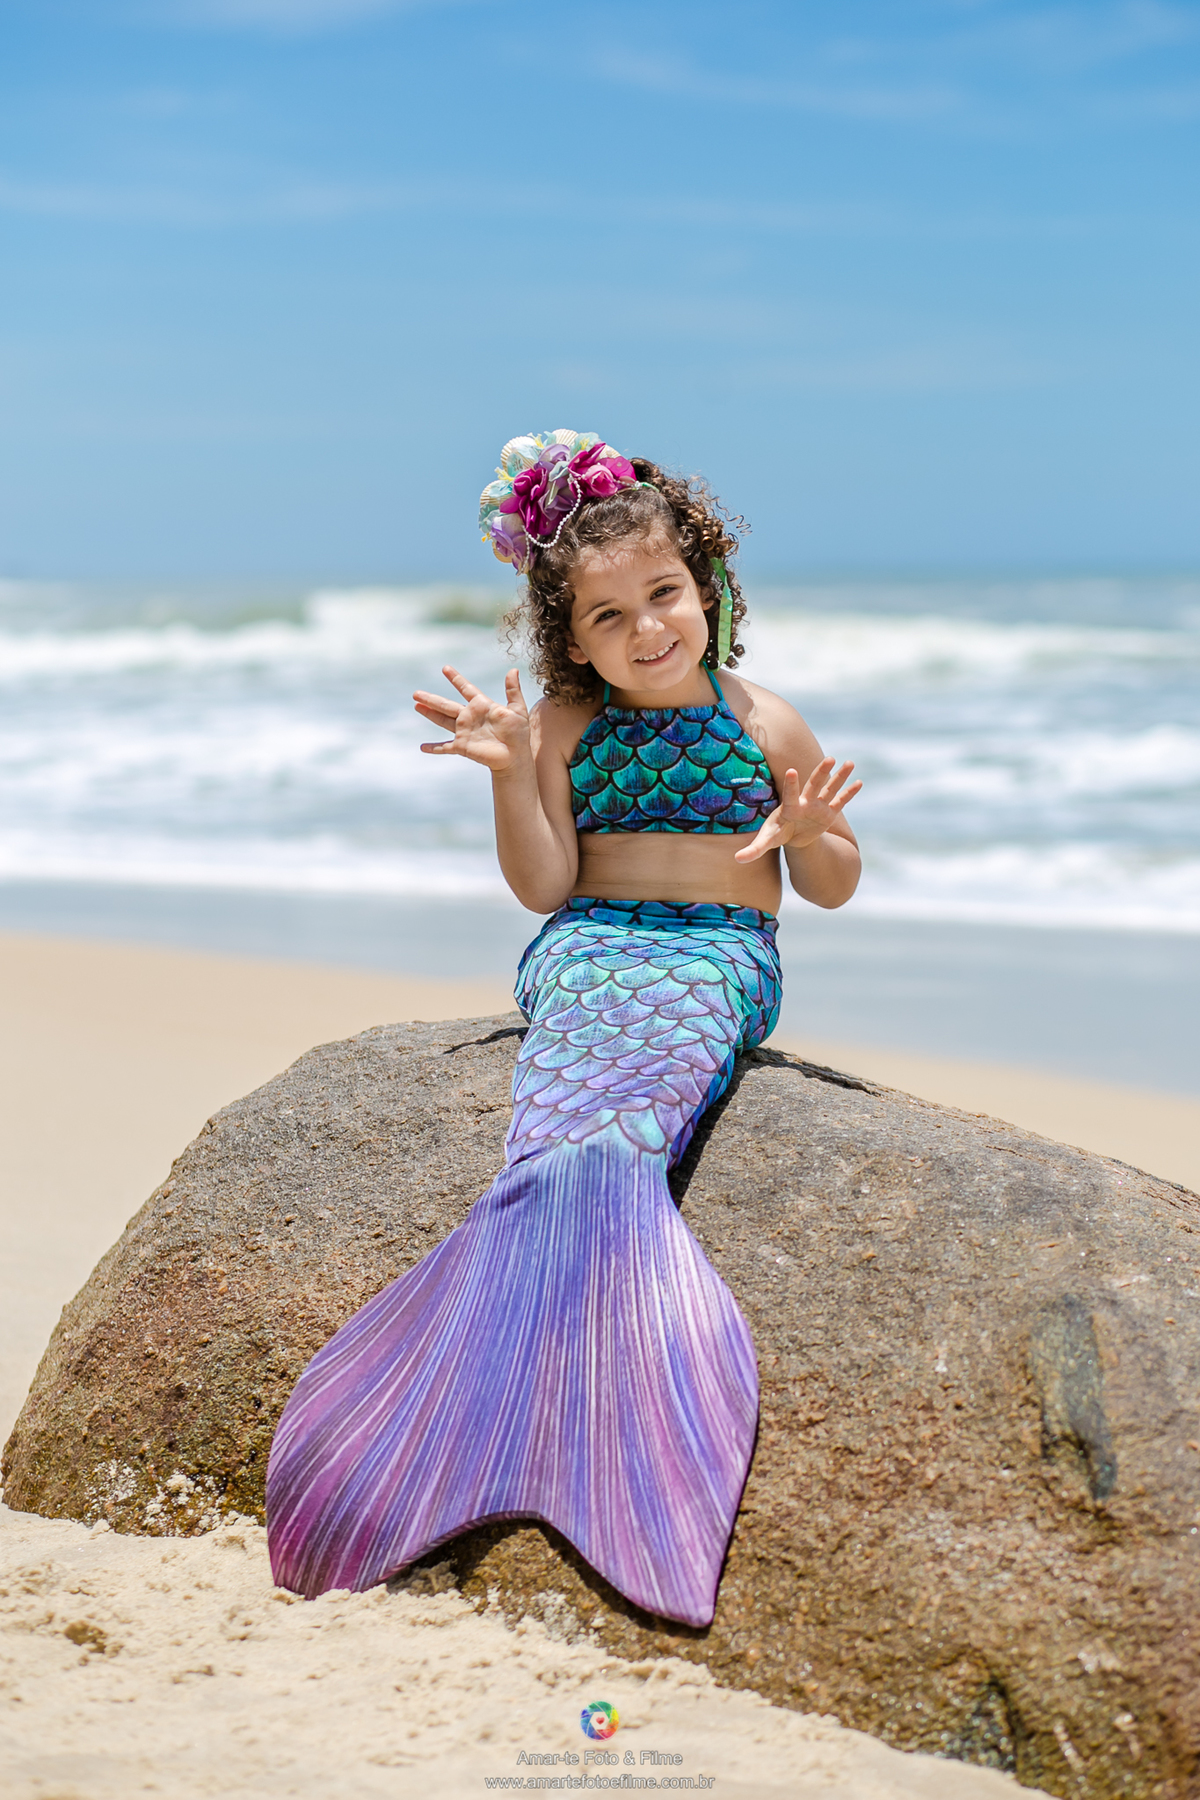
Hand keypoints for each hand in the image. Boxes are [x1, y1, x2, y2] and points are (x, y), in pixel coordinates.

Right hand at [414, 666, 530, 772]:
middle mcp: (470, 717)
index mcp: (482, 706)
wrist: (515, 757)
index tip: (445, 668)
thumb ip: (513, 691)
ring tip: (416, 706)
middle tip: (416, 693)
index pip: (466, 689)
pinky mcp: (462, 747)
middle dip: (431, 699)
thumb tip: (513, 669)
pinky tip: (423, 747)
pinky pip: (445, 747)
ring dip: (429, 714)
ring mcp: (464, 732)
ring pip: (442, 720)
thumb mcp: (518, 709)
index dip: (456, 679)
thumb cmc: (518, 734)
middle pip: (446, 705)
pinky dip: (434, 748)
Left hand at [734, 757, 861, 862]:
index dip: (791, 784)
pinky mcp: (828, 813)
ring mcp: (818, 806)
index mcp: (789, 808)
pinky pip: (840, 802)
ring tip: (849, 762)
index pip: (790, 794)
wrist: (791, 834)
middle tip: (829, 759)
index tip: (792, 770)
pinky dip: (849, 793)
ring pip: (830, 789)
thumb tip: (737, 860)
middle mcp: (805, 803)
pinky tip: (860, 782)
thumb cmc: (777, 834)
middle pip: (814, 785)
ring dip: (839, 777)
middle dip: (821, 773)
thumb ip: (753, 849)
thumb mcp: (766, 842)